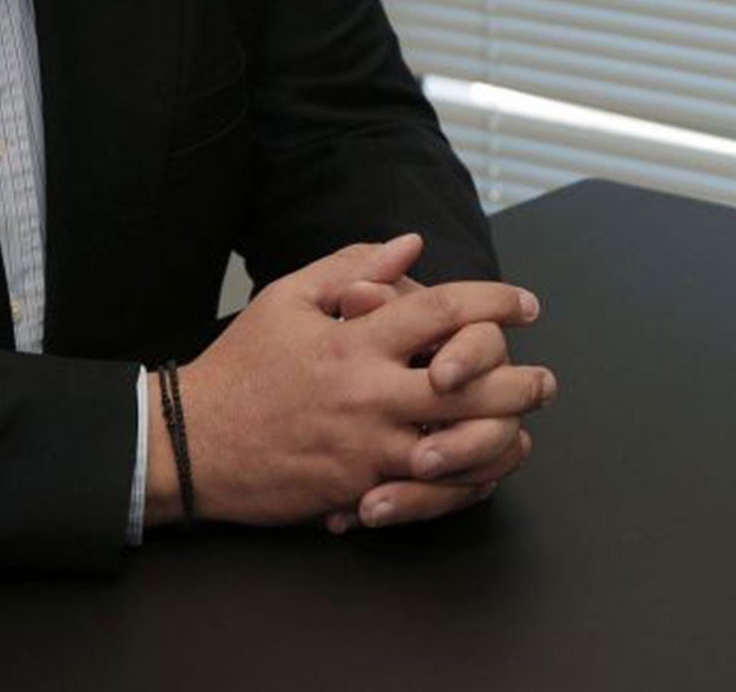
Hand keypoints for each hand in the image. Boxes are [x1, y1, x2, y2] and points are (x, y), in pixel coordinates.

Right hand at [151, 235, 555, 527]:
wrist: (191, 445)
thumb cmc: (242, 366)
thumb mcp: (289, 298)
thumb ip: (353, 266)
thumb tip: (409, 245)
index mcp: (356, 340)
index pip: (444, 310)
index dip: (495, 301)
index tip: (527, 304)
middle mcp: (370, 392)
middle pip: (471, 384)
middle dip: (519, 380)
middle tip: (544, 379)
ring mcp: (367, 447)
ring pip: (460, 444)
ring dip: (502, 434)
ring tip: (523, 427)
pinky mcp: (359, 490)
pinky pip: (428, 490)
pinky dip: (463, 481)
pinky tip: (483, 469)